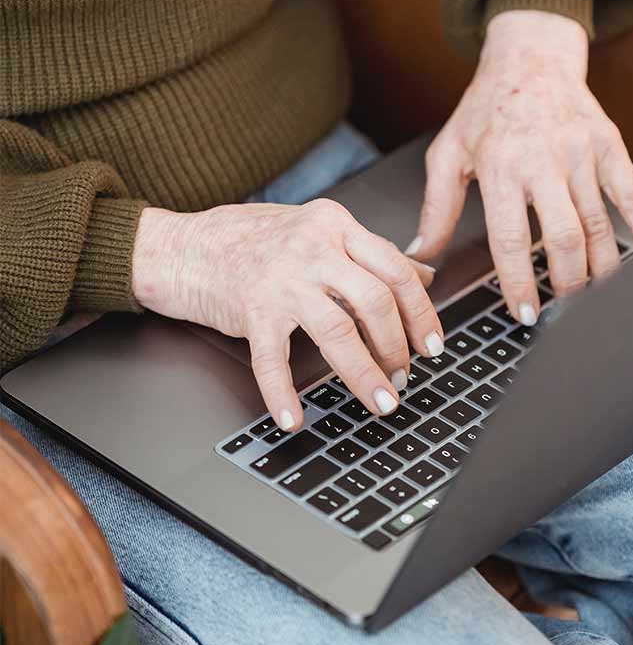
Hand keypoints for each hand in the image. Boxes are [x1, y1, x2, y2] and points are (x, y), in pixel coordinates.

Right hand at [131, 199, 443, 429]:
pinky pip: (272, 359)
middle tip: (404, 377)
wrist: (186, 248)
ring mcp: (281, 278)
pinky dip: (283, 394)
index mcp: (336, 226)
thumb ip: (370, 253)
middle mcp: (313, 248)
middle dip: (397, 347)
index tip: (433, 344)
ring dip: (363, 374)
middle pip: (374, 301)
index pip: (395, 270)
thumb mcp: (320, 232)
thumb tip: (425, 274)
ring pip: (337, 331)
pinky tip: (294, 418)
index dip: (421, 312)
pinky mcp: (251, 309)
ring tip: (380, 401)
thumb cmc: (253, 240)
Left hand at [407, 10, 632, 324]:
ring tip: (593, 293)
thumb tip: (420, 257)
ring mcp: (582, 153)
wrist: (530, 55)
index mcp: (500, 167)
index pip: (511, 239)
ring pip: (599, 224)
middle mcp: (544, 160)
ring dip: (600, 268)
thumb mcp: (448, 154)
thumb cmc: (484, 110)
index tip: (524, 314)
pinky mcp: (610, 145)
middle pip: (563, 238)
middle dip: (565, 283)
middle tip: (561, 306)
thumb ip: (437, 209)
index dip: (519, 283)